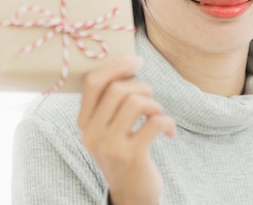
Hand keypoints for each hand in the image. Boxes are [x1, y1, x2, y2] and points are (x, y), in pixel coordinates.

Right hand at [77, 56, 175, 204]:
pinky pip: (155, 122)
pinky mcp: (132, 155)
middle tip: (151, 100)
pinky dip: (168, 122)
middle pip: (117, 89)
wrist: (131, 196)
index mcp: (84, 123)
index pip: (93, 83)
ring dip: (154, 104)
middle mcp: (92, 134)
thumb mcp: (107, 130)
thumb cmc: (123, 154)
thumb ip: (109, 104)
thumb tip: (128, 63)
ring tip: (157, 115)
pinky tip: (169, 132)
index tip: (135, 61)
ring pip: (135, 102)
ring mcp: (111, 146)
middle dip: (142, 87)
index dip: (116, 66)